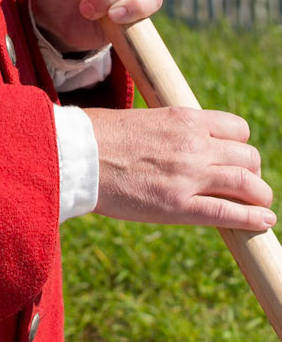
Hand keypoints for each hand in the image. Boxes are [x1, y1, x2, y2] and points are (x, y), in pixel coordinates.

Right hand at [87, 105, 275, 231]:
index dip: (240, 145)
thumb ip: (173, 132)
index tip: (234, 157)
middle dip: (251, 171)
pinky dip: (253, 219)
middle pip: (248, 156)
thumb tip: (187, 146)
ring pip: (247, 184)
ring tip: (260, 205)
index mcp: (183, 118)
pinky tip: (263, 223)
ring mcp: (189, 175)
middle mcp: (193, 144)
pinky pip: (230, 213)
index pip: (236, 128)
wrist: (79, 155)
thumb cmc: (103, 136)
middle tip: (244, 184)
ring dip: (259, 196)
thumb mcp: (146, 120)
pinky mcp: (181, 206)